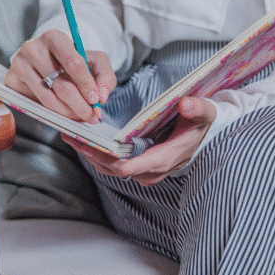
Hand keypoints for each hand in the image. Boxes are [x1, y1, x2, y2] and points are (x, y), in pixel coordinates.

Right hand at [5, 29, 116, 123]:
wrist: (45, 59)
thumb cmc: (70, 60)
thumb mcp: (93, 60)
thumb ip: (105, 75)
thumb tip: (102, 96)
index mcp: (54, 37)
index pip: (74, 63)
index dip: (87, 85)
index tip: (96, 100)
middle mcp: (33, 48)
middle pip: (61, 84)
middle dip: (80, 105)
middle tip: (90, 115)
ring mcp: (19, 64)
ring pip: (48, 98)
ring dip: (68, 112)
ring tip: (78, 116)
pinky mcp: (11, 80)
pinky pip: (35, 104)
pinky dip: (52, 113)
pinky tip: (62, 112)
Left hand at [63, 96, 216, 185]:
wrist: (196, 135)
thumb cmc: (197, 122)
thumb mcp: (204, 112)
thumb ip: (197, 108)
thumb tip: (186, 103)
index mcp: (166, 158)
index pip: (139, 166)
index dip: (119, 161)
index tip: (100, 152)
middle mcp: (151, 170)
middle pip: (116, 168)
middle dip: (94, 154)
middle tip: (74, 136)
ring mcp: (140, 171)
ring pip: (108, 168)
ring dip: (89, 153)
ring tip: (70, 135)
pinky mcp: (132, 168)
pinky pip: (108, 165)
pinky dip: (93, 153)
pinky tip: (79, 139)